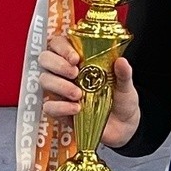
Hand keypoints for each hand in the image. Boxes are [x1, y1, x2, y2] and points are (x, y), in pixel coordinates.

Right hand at [37, 29, 140, 149]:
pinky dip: (60, 107)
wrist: (123, 127)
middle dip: (57, 64)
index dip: (62, 47)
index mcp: (80, 59)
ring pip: (44, 80)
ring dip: (59, 85)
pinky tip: (76, 108)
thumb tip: (121, 61)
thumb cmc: (121, 100)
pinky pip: (49, 107)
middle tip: (74, 72)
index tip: (76, 58)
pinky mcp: (60, 111)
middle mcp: (66, 72)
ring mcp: (60, 91)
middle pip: (45, 59)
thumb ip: (123, 74)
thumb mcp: (126, 85)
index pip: (59, 43)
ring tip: (78, 94)